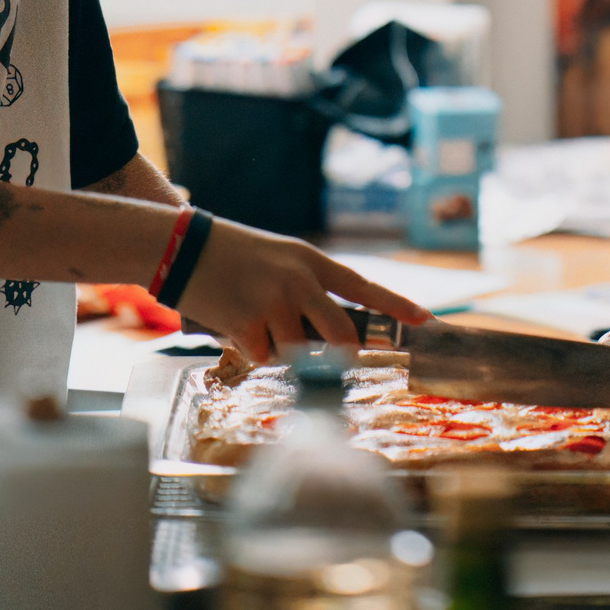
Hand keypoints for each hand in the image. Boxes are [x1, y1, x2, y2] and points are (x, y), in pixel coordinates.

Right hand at [176, 217, 431, 364]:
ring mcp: (275, 304)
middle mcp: (300, 281)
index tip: (425, 319)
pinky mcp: (249, 325)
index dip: (396, 305)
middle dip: (342, 356)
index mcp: (311, 261)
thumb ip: (308, 288)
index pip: (363, 287)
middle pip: (341, 334)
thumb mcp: (281, 259)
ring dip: (280, 350)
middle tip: (339, 361)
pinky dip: (252, 350)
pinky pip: (264, 357)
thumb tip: (331, 334)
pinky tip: (235, 324)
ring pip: (298, 352)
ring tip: (256, 322)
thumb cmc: (234, 255)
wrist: (184, 248)